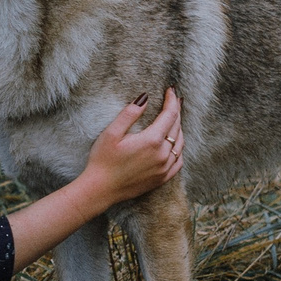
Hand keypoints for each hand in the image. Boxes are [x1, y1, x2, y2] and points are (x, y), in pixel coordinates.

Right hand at [80, 89, 182, 206]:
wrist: (101, 189)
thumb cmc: (102, 160)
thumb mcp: (111, 133)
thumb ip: (129, 114)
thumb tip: (144, 98)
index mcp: (152, 140)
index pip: (169, 115)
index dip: (172, 101)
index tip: (171, 90)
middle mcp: (162, 154)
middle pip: (177, 127)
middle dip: (176, 111)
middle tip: (175, 100)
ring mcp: (164, 168)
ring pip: (180, 144)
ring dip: (179, 128)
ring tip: (175, 118)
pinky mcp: (162, 178)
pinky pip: (178, 161)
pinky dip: (179, 149)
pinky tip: (175, 144)